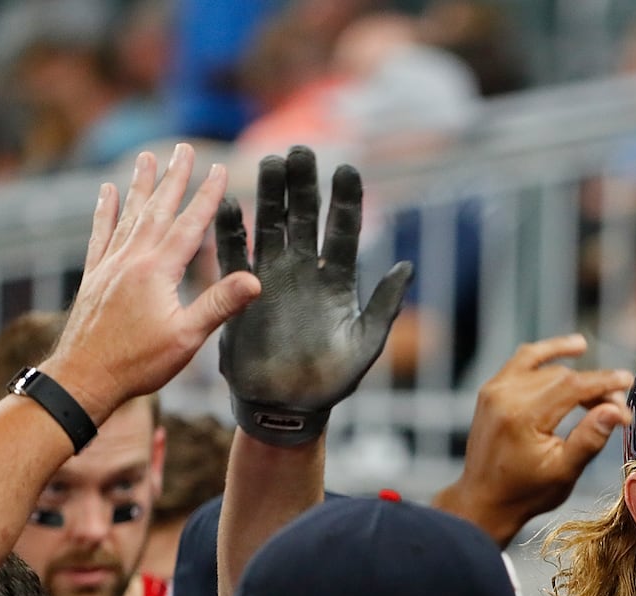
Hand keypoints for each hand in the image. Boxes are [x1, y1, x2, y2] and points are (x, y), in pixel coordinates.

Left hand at [44, 144, 260, 421]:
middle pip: (157, 210)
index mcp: (157, 270)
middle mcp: (131, 259)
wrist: (85, 377)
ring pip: (129, 215)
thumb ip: (220, 304)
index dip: (207, 196)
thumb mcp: (187, 337)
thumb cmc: (139, 362)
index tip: (220, 168)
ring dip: (141, 185)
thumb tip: (256, 280)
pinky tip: (106, 193)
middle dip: (173, 178)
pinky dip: (105, 211)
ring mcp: (109, 265)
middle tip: (184, 148)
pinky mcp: (94, 276)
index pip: (189, 225)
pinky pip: (101, 234)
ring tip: (147, 158)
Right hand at [215, 146, 412, 445]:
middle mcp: (305, 271)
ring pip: (271, 226)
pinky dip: (231, 230)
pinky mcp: (242, 292)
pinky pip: (234, 255)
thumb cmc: (331, 380)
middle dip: (304, 184)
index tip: (346, 168)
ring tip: (268, 162)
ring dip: (269, 195)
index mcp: (338, 281)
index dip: (345, 201)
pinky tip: (227, 203)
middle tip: (300, 150)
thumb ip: (383, 306)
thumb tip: (408, 266)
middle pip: (305, 218)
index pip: (344, 231)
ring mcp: (273, 278)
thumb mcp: (365, 344)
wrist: (287, 406)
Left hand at [435, 335, 632, 546]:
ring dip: (576, 373)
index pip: (573, 385)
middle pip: (562, 375)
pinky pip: (524, 361)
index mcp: (523, 417)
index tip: (628, 383)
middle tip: (614, 408)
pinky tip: (572, 349)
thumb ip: (590, 438)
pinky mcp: (492, 390)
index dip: (604, 383)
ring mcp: (495, 390)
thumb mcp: (564, 471)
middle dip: (593, 386)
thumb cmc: (524, 492)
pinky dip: (548, 355)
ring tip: (601, 384)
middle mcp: (505, 396)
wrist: (483, 500)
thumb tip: (616, 410)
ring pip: (546, 367)